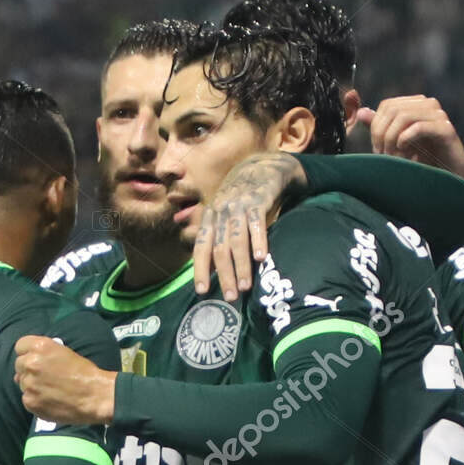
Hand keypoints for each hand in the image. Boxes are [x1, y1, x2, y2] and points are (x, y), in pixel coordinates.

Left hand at [14, 336, 116, 424]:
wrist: (95, 396)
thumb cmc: (85, 373)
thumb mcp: (64, 353)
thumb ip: (43, 355)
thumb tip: (25, 367)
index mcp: (40, 347)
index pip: (20, 346)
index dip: (27, 353)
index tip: (35, 360)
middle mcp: (31, 363)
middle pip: (19, 365)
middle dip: (28, 370)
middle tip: (44, 378)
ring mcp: (29, 384)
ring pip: (22, 383)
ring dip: (32, 386)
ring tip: (50, 391)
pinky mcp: (30, 402)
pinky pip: (27, 399)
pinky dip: (36, 400)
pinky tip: (50, 401)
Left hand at [193, 152, 303, 299]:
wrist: (263, 167)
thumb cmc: (242, 198)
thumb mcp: (225, 215)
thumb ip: (218, 239)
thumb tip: (211, 271)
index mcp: (211, 218)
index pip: (201, 248)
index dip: (201, 269)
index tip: (202, 291)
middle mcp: (221, 213)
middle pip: (219, 249)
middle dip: (224, 275)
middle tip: (230, 297)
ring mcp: (239, 206)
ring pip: (236, 240)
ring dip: (241, 265)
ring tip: (245, 286)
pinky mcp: (258, 201)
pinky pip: (256, 224)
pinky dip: (259, 241)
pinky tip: (261, 258)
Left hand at [355, 96, 463, 182]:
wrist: (450, 177)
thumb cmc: (424, 160)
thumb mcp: (397, 143)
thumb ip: (380, 127)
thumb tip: (361, 112)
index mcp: (416, 104)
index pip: (387, 105)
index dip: (376, 126)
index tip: (377, 149)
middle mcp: (428, 105)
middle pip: (393, 110)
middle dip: (382, 134)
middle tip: (383, 155)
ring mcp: (438, 115)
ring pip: (404, 117)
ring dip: (393, 139)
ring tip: (394, 156)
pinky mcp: (446, 129)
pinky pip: (419, 127)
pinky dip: (406, 140)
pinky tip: (405, 153)